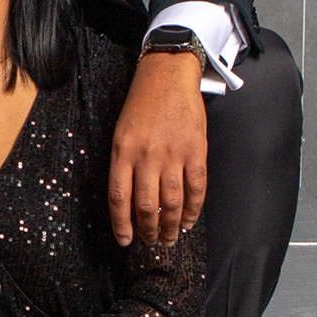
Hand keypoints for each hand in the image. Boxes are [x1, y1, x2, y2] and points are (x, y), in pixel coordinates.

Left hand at [108, 49, 207, 247]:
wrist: (168, 75)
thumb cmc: (142, 104)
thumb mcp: (122, 133)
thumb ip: (124, 164)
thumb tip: (129, 201)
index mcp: (123, 151)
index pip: (119, 198)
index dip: (122, 224)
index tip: (125, 240)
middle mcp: (146, 155)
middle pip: (146, 205)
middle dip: (149, 230)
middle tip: (152, 241)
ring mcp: (173, 153)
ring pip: (171, 202)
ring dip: (170, 225)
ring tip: (170, 237)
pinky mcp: (196, 150)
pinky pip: (196, 187)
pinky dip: (193, 209)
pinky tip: (189, 220)